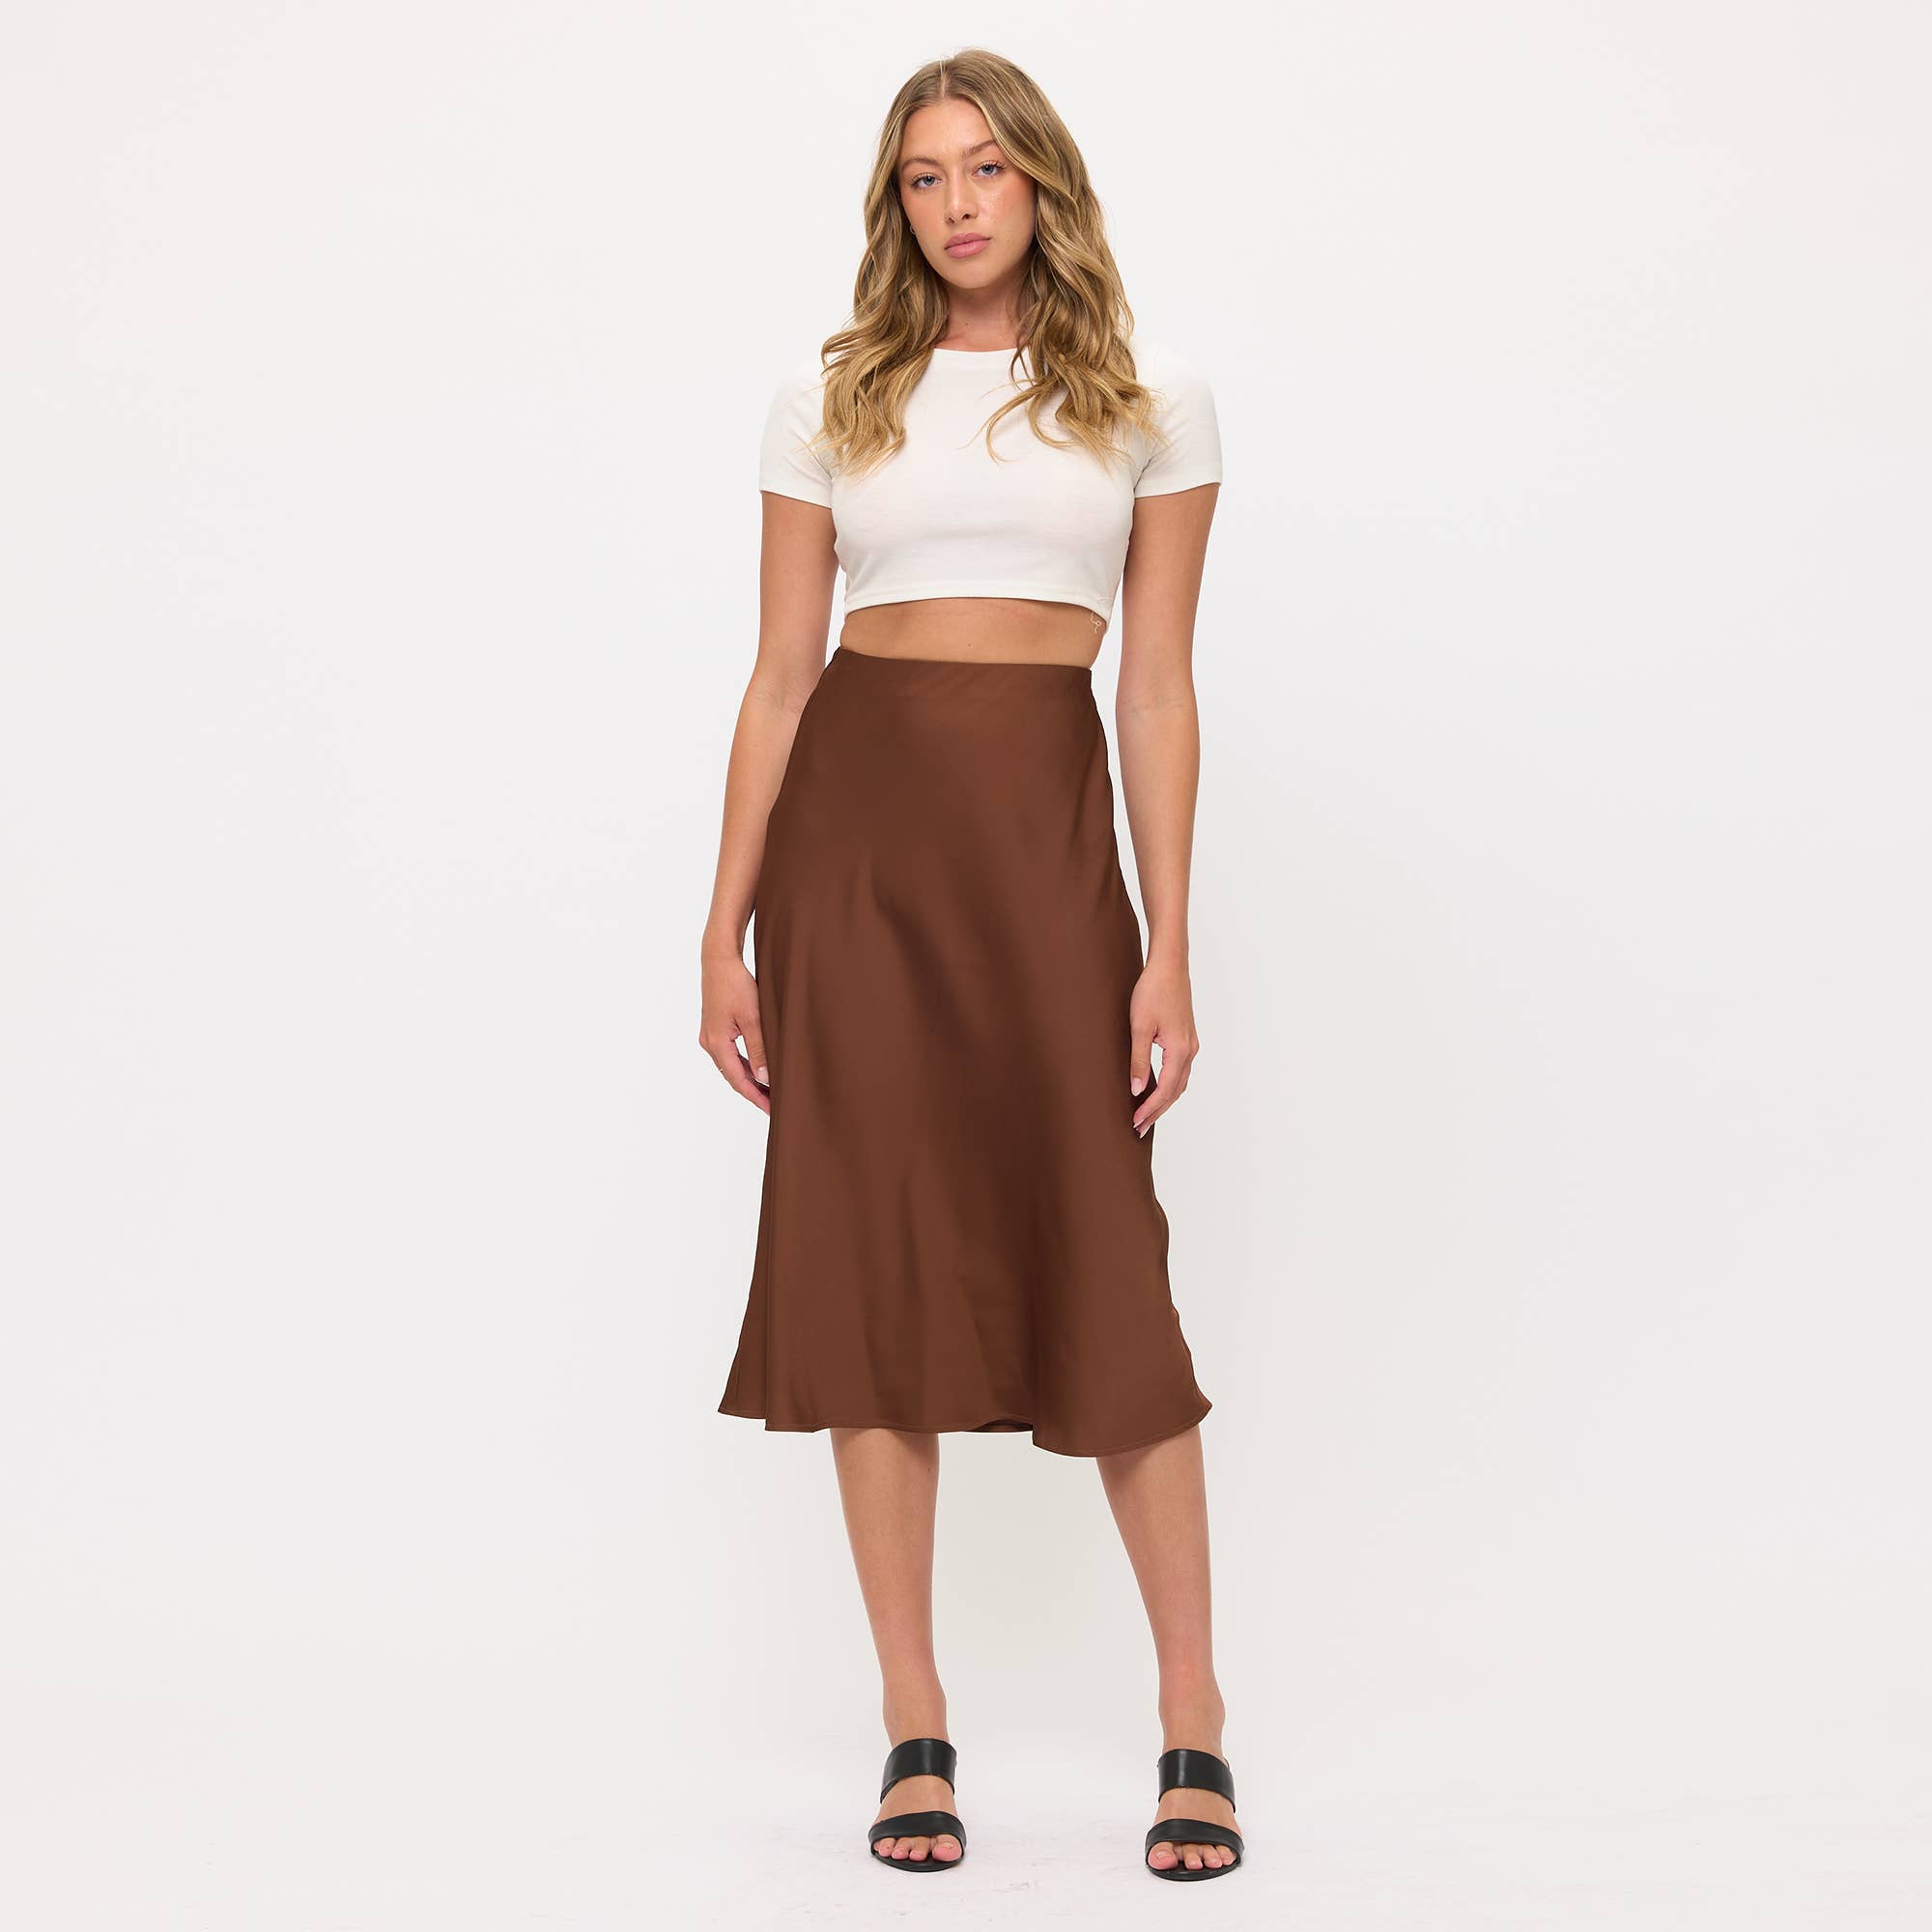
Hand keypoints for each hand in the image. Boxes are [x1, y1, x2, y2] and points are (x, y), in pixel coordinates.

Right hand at [700, 945, 771, 1114]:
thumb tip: (764, 1077)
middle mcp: (710, 1043)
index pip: (738, 1080)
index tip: (771, 1109)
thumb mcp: (753, 1018)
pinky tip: (759, 1067)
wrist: (719, 960)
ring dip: (750, 1078)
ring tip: (770, 1089)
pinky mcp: (715, 1028)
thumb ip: (759, 1049)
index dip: (755, 1097)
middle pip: (733, 1076)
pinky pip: (731, 1053)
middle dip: (754, 1091)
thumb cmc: (736, 985)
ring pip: (732, 1065)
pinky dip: (745, 1064)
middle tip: (774, 1104)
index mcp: (717, 1043)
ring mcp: (710, 1035)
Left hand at [1129, 957, 1199, 1135]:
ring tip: (1147, 1114)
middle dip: (1157, 1111)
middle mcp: (1190, 1050)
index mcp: (1179, 1050)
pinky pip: (1180, 1070)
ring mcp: (1190, 1044)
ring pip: (1180, 1082)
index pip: (1165, 1090)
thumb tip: (1137, 1089)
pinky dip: (1170, 1085)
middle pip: (1176, 1091)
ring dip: (1164, 1100)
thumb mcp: (1139, 1027)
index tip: (1135, 1122)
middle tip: (1139, 1128)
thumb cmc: (1153, 991)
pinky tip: (1157, 1088)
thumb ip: (1139, 1060)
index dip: (1149, 1108)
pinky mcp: (1186, 1037)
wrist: (1169, 966)